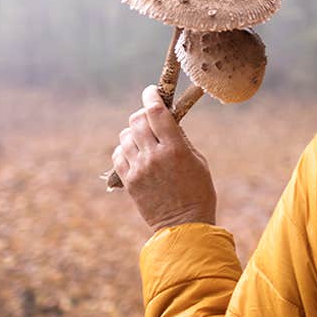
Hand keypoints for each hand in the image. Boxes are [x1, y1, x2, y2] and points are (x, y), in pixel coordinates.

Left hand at [112, 85, 215, 230]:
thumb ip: (180, 139)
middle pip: (137, 120)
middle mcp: (154, 156)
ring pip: (125, 136)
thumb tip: (167, 120)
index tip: (152, 91)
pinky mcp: (129, 181)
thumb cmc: (198, 192)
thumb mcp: (198, 161)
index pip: (156, 112)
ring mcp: (138, 169)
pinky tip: (136, 154)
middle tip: (150, 117)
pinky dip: (125, 149)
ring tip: (144, 139)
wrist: (184, 225)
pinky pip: (118, 154)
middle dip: (143, 114)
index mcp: (175, 149)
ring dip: (134, 132)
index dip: (152, 96)